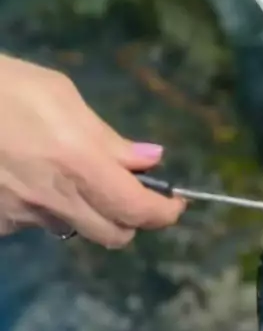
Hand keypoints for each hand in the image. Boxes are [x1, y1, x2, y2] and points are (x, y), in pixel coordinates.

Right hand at [0, 55, 184, 248]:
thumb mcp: (59, 95)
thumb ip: (107, 137)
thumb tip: (149, 161)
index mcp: (77, 164)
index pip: (139, 211)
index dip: (164, 213)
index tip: (174, 203)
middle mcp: (53, 198)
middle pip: (114, 235)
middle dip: (130, 219)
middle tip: (128, 193)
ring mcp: (20, 215)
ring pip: (72, 228)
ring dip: (82, 211)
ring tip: (63, 174)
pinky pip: (32, 224)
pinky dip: (42, 207)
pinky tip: (26, 177)